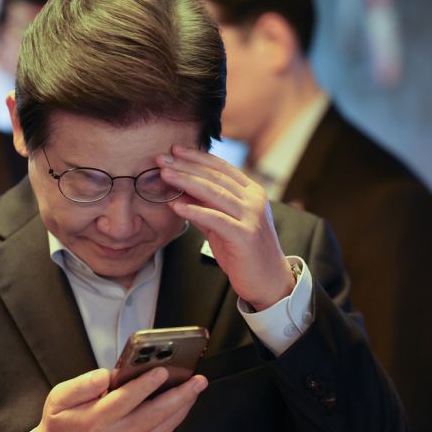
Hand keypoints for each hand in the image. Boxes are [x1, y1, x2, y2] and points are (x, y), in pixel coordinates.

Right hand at [31, 367, 207, 431]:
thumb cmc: (60, 425)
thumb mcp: (58, 398)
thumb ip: (82, 384)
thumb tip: (106, 375)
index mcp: (96, 419)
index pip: (126, 399)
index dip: (146, 384)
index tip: (162, 370)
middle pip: (154, 415)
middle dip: (179, 395)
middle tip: (196, 380)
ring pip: (161, 428)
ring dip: (182, 408)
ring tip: (195, 390)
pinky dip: (174, 421)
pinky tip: (181, 407)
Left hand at [157, 145, 294, 309]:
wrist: (268, 281)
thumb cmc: (244, 253)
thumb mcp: (222, 225)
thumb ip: (205, 208)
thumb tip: (180, 193)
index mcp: (251, 192)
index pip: (221, 168)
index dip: (197, 157)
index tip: (175, 150)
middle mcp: (254, 199)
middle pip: (215, 177)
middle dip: (186, 166)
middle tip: (163, 159)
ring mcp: (252, 216)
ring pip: (215, 192)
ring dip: (187, 182)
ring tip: (165, 175)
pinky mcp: (245, 235)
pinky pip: (216, 218)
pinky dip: (194, 210)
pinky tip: (176, 205)